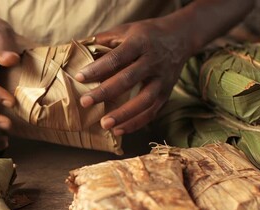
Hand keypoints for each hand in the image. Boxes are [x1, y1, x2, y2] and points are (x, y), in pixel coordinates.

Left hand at [76, 19, 190, 135]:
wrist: (180, 37)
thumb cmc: (146, 34)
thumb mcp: (126, 30)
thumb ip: (103, 40)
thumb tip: (78, 50)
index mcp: (140, 43)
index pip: (117, 57)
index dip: (98, 68)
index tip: (79, 77)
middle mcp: (153, 61)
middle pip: (129, 79)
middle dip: (106, 92)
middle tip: (85, 102)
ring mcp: (162, 79)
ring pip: (144, 100)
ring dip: (124, 114)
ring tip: (104, 124)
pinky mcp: (167, 93)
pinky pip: (152, 112)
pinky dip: (136, 123)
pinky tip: (118, 130)